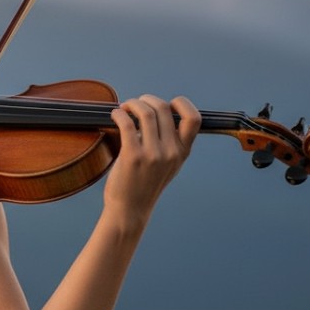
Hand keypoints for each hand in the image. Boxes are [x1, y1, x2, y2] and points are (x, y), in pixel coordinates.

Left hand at [104, 95, 199, 216]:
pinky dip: (119, 113)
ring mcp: (152, 154)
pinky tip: (115, 115)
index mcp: (182, 152)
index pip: (194, 118)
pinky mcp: (132, 156)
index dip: (182, 104)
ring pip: (145, 112)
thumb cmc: (145, 184)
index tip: (167, 104)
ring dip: (132, 103)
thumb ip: (172, 142)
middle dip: (147, 99)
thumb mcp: (169, 165)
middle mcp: (171, 152)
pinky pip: (126, 123)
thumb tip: (159, 112)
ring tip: (124, 108)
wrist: (130, 209)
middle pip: (164, 108)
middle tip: (136, 103)